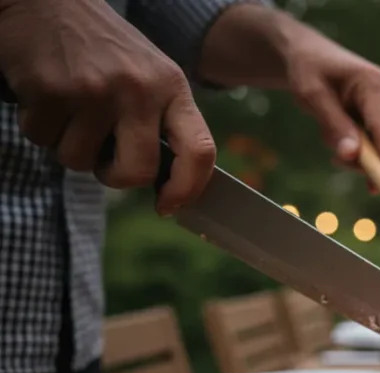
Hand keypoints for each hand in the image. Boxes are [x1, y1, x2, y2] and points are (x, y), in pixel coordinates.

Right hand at [0, 0, 214, 214]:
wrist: (44, 1)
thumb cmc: (102, 49)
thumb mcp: (149, 75)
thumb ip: (162, 123)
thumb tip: (168, 185)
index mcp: (172, 87)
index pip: (200, 150)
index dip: (188, 188)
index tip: (169, 205)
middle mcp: (139, 89)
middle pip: (136, 172)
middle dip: (114, 176)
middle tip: (102, 156)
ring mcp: (95, 90)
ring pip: (79, 161)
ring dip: (68, 146)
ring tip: (70, 108)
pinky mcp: (50, 90)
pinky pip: (42, 140)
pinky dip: (39, 127)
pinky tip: (45, 96)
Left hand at [200, 5, 379, 188]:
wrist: (307, 54)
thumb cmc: (307, 69)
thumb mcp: (312, 94)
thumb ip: (334, 125)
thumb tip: (352, 156)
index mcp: (373, 84)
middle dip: (366, 161)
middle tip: (337, 161)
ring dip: (357, 154)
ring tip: (328, 137)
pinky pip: (375, 142)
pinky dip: (357, 147)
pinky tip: (337, 135)